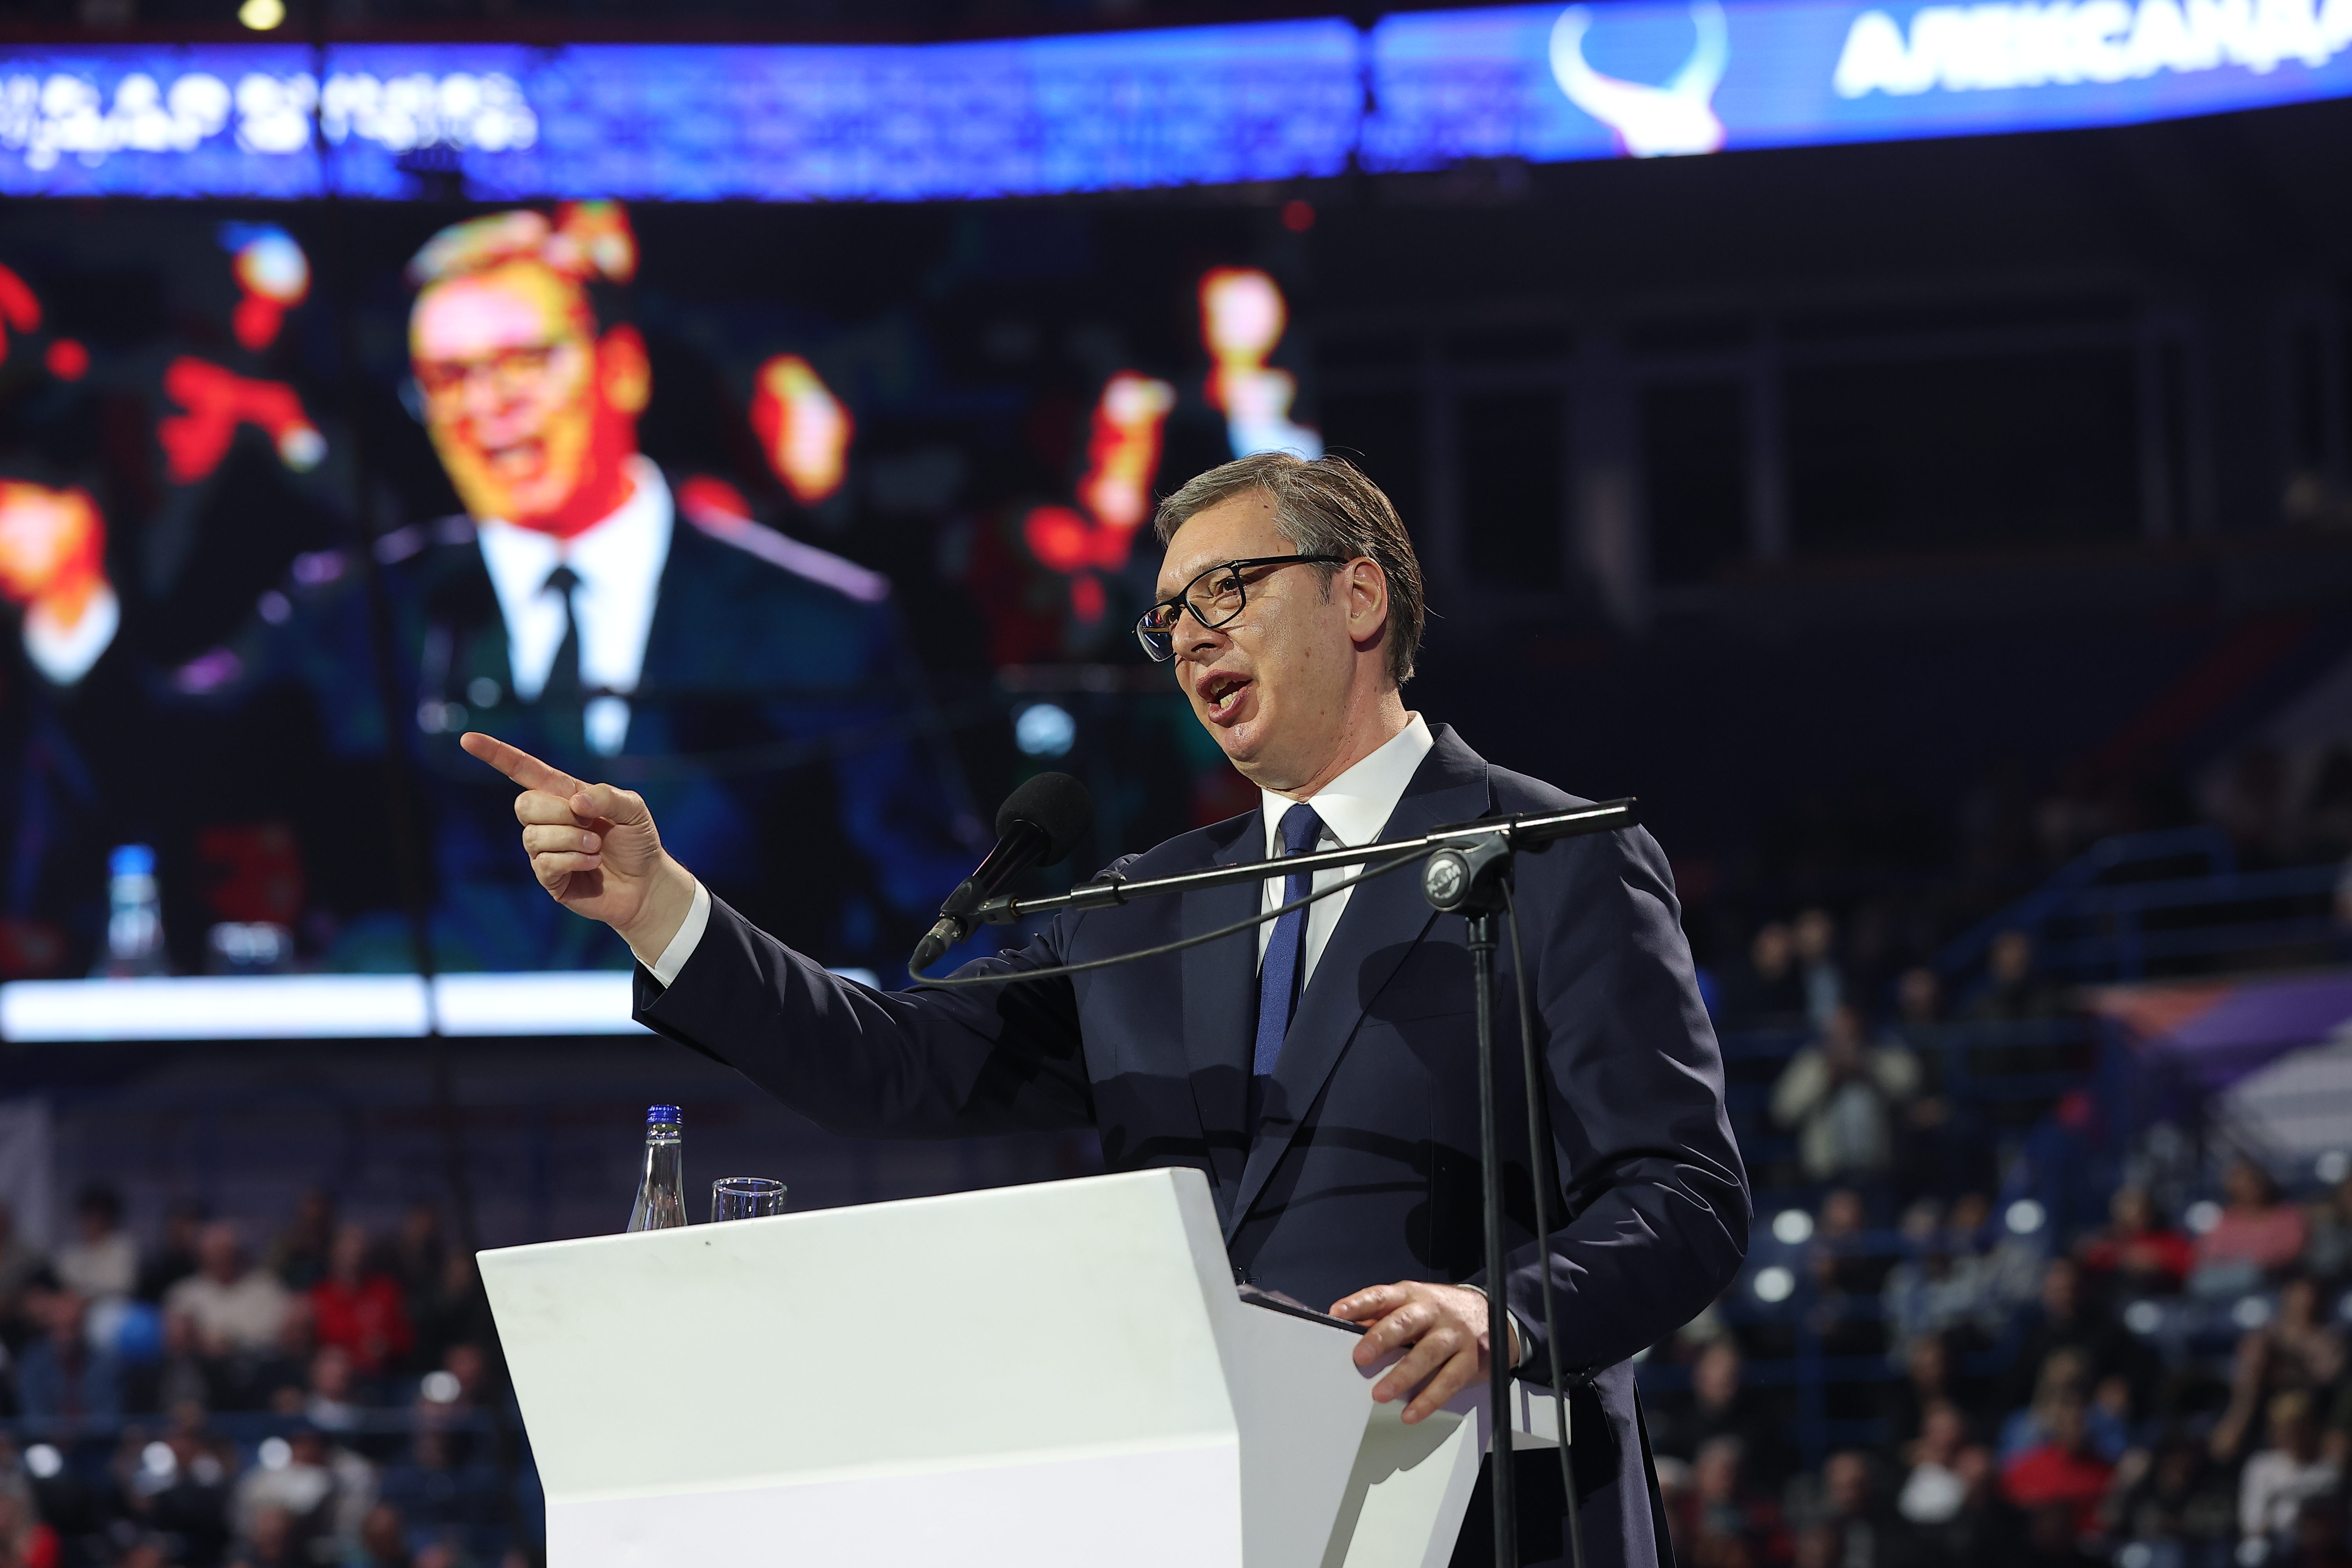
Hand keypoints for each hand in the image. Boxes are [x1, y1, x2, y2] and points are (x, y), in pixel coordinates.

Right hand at [458, 732, 697, 960]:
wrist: (647, 884)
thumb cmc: (637, 841)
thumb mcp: (633, 809)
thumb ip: (607, 796)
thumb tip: (575, 801)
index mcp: (564, 794)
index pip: (524, 771)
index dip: (496, 755)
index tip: (467, 738)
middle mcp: (548, 820)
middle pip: (523, 804)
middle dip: (558, 812)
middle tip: (591, 823)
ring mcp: (544, 849)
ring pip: (533, 836)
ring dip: (572, 839)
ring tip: (597, 846)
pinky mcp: (548, 877)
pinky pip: (544, 863)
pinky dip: (574, 860)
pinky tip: (592, 863)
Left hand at [1328, 1280, 1517, 1424]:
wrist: (1494, 1313)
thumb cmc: (1440, 1311)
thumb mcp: (1413, 1303)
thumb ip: (1382, 1315)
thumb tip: (1347, 1327)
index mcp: (1413, 1295)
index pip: (1382, 1295)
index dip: (1360, 1303)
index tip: (1338, 1312)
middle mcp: (1433, 1312)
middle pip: (1406, 1322)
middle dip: (1382, 1338)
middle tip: (1360, 1357)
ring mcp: (1454, 1335)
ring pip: (1428, 1353)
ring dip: (1403, 1375)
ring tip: (1380, 1393)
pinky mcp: (1470, 1360)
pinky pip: (1449, 1381)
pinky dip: (1429, 1399)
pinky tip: (1410, 1414)